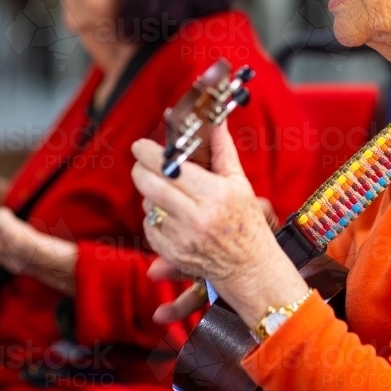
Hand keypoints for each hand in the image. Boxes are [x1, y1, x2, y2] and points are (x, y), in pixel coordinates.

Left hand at [131, 121, 308, 328]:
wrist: (250, 268)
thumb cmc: (246, 222)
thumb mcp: (239, 183)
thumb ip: (222, 150)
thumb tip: (215, 121)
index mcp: (214, 195)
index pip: (170, 168)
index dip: (149, 154)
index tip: (141, 145)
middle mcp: (196, 217)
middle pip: (150, 185)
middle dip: (141, 169)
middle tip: (143, 163)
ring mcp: (181, 238)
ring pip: (148, 205)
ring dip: (151, 195)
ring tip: (169, 193)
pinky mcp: (172, 254)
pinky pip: (150, 227)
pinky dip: (155, 218)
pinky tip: (171, 215)